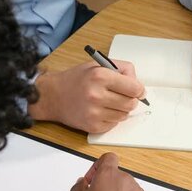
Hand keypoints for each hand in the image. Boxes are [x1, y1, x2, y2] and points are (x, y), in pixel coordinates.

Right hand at [28, 60, 144, 133]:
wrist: (52, 96)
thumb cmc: (76, 79)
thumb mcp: (98, 65)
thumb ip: (122, 69)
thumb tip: (139, 86)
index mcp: (100, 76)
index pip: (134, 88)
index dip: (139, 89)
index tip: (138, 90)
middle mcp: (97, 95)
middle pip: (131, 103)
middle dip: (131, 99)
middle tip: (123, 96)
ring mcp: (94, 113)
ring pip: (124, 115)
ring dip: (121, 109)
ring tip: (109, 102)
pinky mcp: (92, 126)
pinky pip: (114, 124)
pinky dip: (111, 118)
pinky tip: (101, 110)